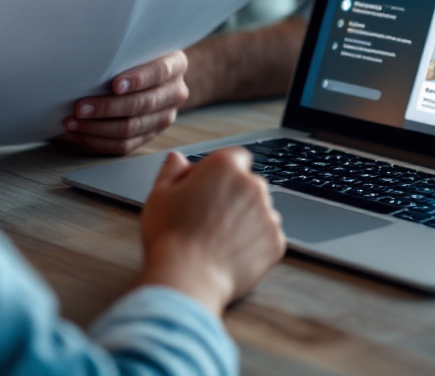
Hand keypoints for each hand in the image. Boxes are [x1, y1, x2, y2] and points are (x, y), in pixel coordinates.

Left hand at [61, 51, 188, 154]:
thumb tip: (88, 52)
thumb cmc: (137, 53)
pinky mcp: (150, 135)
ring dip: (97, 128)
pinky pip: (124, 146)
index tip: (114, 85)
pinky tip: (78, 134)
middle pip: (142, 105)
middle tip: (80, 107)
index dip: (137, 80)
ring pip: (131, 129)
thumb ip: (124, 48)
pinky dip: (98, 142)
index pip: (158, 72)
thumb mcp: (139, 43)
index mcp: (175, 65)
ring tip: (72, 122)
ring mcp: (164, 117)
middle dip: (107, 108)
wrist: (154, 72)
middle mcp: (175, 92)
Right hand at [137, 148, 285, 314]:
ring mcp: (268, 214)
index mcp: (225, 167)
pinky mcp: (276, 241)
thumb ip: (171, 171)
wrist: (188, 278)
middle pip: (248, 183)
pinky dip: (254, 242)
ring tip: (219, 238)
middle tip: (208, 217)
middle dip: (233, 195)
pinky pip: (267, 236)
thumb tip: (177, 159)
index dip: (220, 171)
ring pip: (260, 210)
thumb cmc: (170, 237)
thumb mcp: (159, 195)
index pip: (235, 157)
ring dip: (246, 218)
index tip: (207, 187)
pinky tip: (231, 252)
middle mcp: (252, 185)